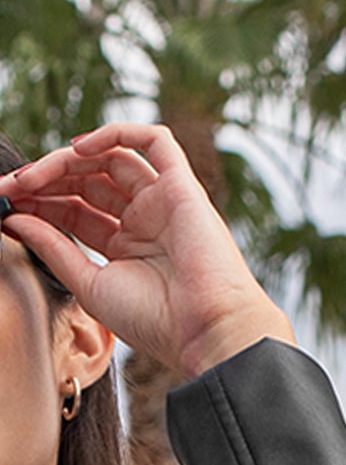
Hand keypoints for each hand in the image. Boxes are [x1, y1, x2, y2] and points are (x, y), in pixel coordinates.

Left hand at [0, 123, 294, 377]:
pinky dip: (118, 133)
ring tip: (34, 177)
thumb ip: (53, 248)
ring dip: (68, 160)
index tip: (5, 204)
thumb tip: (13, 218)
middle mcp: (147, 222)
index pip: (75, 211)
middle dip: (46, 180)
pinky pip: (156, 142)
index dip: (38, 203)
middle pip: (89, 182)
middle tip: (11, 187)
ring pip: (112, 159)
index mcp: (128, 248)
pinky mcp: (185, 190)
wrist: (207, 331)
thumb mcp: (90, 285)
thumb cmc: (157, 321)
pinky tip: (80, 147)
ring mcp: (166, 203)